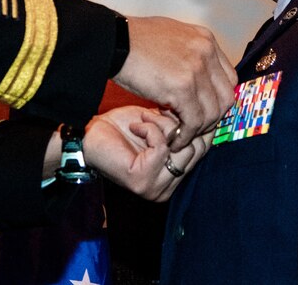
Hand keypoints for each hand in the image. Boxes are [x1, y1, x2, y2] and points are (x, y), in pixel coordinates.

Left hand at [84, 106, 210, 201]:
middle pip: (196, 148)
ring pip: (181, 147)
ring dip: (162, 126)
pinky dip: (149, 130)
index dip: (194, 124)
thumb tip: (207, 115)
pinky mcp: (143, 181)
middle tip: (160, 112)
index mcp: (174, 177)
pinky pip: (162, 147)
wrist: (91, 136)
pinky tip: (136, 127)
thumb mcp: (160, 127)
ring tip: (145, 119)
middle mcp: (168, 188)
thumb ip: (181, 128)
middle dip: (180, 124)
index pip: (203, 149)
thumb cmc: (123, 130)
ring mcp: (156, 188)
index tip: (178, 108)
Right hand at [112, 16, 236, 148]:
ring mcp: (196, 70)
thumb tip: (198, 76)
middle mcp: (206, 52)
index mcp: (205, 39)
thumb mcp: (171, 36)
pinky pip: (194, 121)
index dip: (217, 99)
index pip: (228, 78)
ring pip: (213, 113)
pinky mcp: (182, 88)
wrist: (112, 41)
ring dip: (197, 129)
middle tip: (192, 125)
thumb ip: (189, 54)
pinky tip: (174, 138)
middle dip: (212, 117)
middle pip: (225, 97)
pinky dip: (185, 135)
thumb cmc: (133, 40)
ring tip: (179, 131)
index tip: (203, 110)